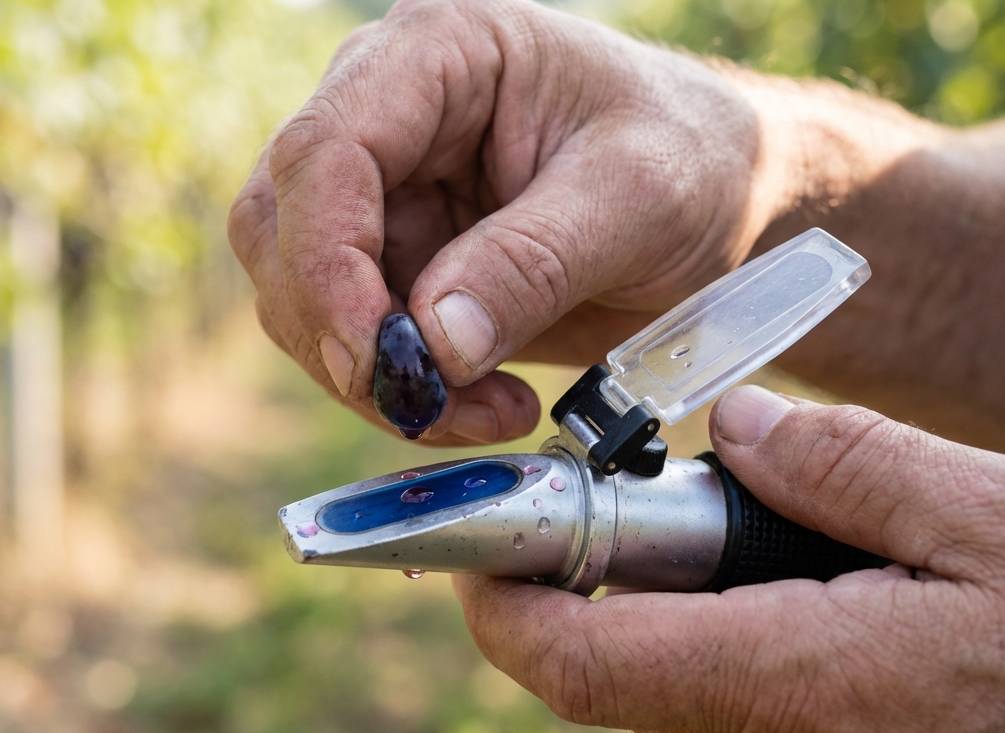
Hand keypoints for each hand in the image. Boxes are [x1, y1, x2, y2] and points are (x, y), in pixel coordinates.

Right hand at [228, 0, 780, 444]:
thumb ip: (535, 261)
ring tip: (490, 408)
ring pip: (301, 296)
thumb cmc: (693, 158)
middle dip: (342, 332)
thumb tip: (435, 344)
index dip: (328, 261)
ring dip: (375, 378)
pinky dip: (404, 392)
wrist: (720, 201)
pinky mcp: (393, 260)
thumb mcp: (639, 197)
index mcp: (437, 52)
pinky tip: (486, 403)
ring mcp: (381, 191)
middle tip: (427, 401)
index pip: (325, 150)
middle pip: (283, 227)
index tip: (378, 356)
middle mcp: (384, 113)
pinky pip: (351, 341)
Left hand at [454, 385, 1004, 732]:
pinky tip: (773, 580)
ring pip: (649, 689)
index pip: (579, 662)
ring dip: (644, 606)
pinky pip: (707, 706)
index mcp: (798, 680)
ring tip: (728, 527)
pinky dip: (698, 636)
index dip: (500, 598)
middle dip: (577, 580)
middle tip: (619, 493)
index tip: (478, 534)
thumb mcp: (988, 514)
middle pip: (598, 671)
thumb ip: (844, 462)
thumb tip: (731, 429)